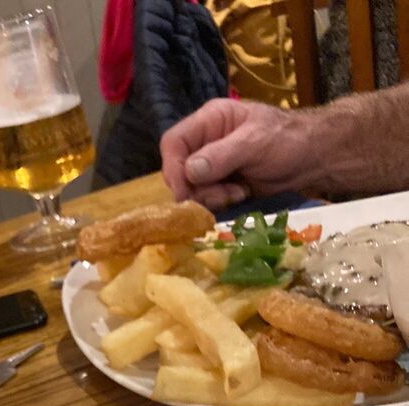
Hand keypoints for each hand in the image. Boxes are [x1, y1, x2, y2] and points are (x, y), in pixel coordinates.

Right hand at [161, 99, 311, 208]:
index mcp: (209, 121)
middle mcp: (205, 142)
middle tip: (223, 195)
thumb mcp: (254, 143)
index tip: (184, 192)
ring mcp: (212, 165)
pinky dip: (220, 204)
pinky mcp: (221, 185)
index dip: (173, 168)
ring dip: (211, 198)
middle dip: (197, 189)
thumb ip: (221, 156)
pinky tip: (241, 196)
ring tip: (238, 193)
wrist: (313, 158)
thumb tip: (189, 171)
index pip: (173, 143)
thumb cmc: (287, 139)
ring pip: (192, 190)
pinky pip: (206, 200)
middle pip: (179, 171)